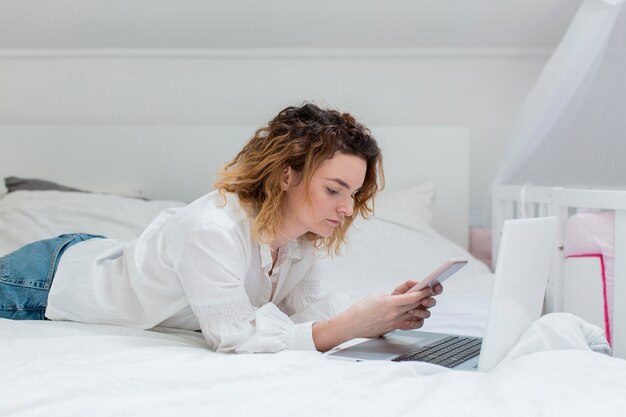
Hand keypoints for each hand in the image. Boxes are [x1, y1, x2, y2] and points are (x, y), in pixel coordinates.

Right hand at [311, 281, 442, 351]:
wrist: (352, 325)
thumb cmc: (362, 309)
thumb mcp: (377, 295)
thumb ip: (394, 293)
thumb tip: (407, 290)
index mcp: (390, 303)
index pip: (412, 297)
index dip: (423, 291)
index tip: (428, 287)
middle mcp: (395, 314)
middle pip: (418, 305)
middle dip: (426, 298)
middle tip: (430, 293)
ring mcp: (396, 323)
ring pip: (418, 316)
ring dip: (423, 309)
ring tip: (423, 303)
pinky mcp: (395, 329)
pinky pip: (412, 325)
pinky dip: (418, 320)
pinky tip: (417, 315)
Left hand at [391, 280, 442, 330]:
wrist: (387, 312)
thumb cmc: (395, 300)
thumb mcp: (400, 289)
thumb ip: (408, 284)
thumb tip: (416, 282)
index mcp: (422, 294)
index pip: (433, 290)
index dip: (437, 288)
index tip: (435, 287)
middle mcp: (423, 304)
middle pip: (432, 302)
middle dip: (429, 301)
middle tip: (423, 300)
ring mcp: (421, 313)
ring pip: (427, 314)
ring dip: (420, 312)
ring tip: (410, 310)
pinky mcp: (416, 322)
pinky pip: (419, 324)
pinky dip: (414, 322)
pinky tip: (407, 320)